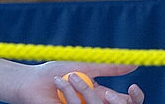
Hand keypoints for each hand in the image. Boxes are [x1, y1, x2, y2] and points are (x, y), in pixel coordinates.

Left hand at [14, 63, 144, 103]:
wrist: (30, 80)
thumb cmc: (56, 72)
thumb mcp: (86, 67)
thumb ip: (109, 68)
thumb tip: (135, 64)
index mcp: (100, 96)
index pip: (126, 102)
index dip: (134, 98)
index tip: (133, 87)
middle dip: (116, 101)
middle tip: (107, 93)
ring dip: (81, 91)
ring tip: (63, 79)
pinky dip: (69, 94)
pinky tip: (57, 86)